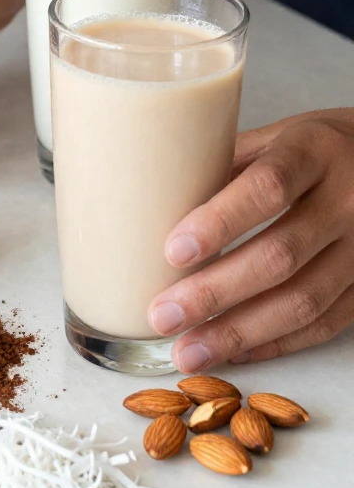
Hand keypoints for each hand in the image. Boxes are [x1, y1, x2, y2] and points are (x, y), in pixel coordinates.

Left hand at [147, 109, 353, 371]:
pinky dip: (274, 343)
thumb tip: (154, 203)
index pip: (268, 187)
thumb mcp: (276, 136)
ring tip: (188, 351)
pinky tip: (233, 351)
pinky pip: (323, 324)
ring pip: (303, 301)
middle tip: (163, 315)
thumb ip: (226, 165)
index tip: (172, 251)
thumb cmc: (317, 147)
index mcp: (315, 150)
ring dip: (239, 332)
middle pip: (280, 254)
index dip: (220, 222)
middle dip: (215, 291)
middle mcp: (348, 199)